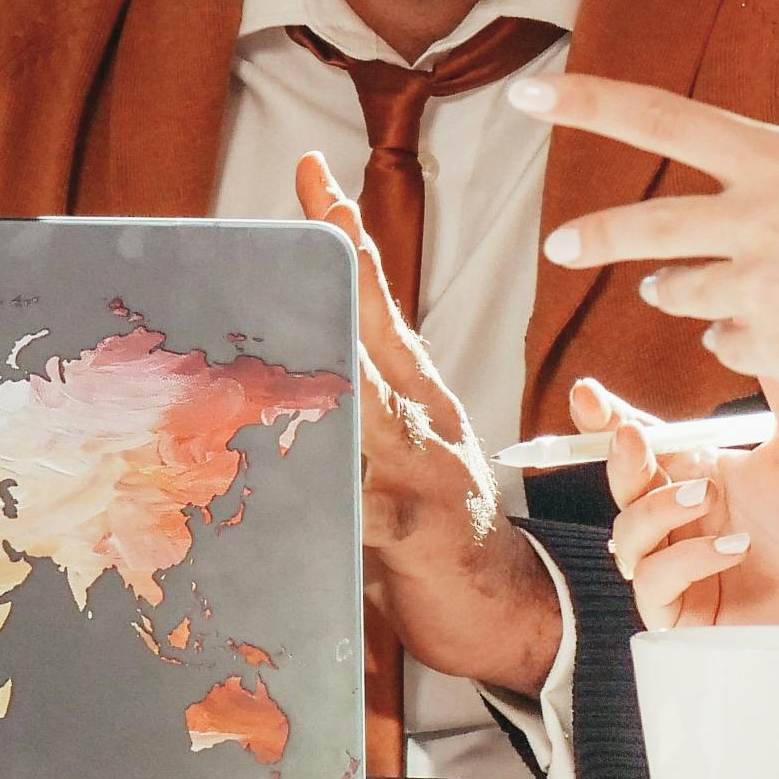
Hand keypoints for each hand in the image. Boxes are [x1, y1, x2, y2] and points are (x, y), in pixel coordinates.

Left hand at [296, 150, 562, 687]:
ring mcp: (428, 472)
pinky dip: (333, 497)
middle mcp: (425, 417)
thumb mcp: (392, 451)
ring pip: (373, 411)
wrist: (504, 605)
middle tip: (318, 219)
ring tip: (290, 347)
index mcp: (416, 390)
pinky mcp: (420, 533)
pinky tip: (294, 487)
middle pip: (377, 335)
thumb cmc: (431, 523)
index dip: (347, 236)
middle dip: (345, 277)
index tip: (313, 173)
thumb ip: (347, 408)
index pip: (375, 298)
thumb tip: (274, 368)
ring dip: (330, 379)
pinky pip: (367, 509)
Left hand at [522, 0, 778, 426]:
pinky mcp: (777, 357)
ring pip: (679, 293)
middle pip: (641, 230)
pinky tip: (777, 328)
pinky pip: (726, 345)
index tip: (522, 93)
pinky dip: (738, 335)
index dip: (584, 102)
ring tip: (678, 285)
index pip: (659, 120)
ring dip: (674, 286)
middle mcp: (756, 231)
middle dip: (593, 237)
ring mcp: (761, 299)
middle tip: (562, 244)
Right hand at [582, 377, 778, 632]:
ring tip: (708, 497)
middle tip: (633, 435)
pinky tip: (732, 548)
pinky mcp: (695, 620)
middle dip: (617, 458)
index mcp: (711, 473)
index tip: (589, 395)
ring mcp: (689, 571)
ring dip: (657, 511)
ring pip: (627, 538)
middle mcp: (692, 521)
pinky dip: (684, 562)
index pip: (645, 443)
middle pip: (622, 486)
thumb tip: (743, 317)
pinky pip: (655, 587)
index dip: (607, 421)